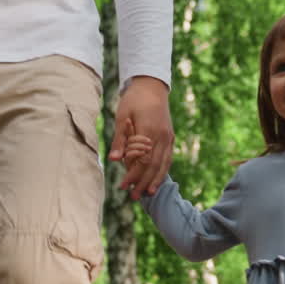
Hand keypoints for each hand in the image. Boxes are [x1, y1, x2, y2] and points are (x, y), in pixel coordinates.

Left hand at [108, 75, 172, 197]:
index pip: (142, 160)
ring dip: (155, 180)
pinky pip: (167, 158)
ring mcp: (168, 137)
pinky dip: (162, 170)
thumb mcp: (121, 117)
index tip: (122, 187)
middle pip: (153, 166)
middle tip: (133, 197)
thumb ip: (119, 139)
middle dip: (143, 183)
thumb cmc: (133, 100)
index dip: (133, 176)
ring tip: (148, 194)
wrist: (151, 86)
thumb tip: (114, 160)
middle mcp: (162, 136)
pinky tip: (157, 179)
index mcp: (149, 131)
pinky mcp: (170, 136)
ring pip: (163, 164)